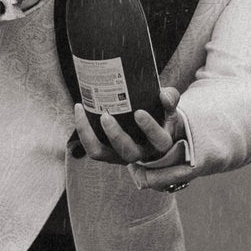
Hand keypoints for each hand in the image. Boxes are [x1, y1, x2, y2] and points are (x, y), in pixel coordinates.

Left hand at [72, 87, 188, 177]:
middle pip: (130, 153)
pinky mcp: (107, 153)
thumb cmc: (160, 114)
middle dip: (115, 135)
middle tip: (106, 115)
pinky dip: (83, 132)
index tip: (139, 112)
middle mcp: (142, 154)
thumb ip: (170, 98)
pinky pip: (92, 148)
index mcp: (161, 142)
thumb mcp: (169, 106)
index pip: (159, 141)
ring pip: (103, 154)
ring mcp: (122, 156)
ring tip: (83, 112)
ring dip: (91, 136)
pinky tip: (80, 109)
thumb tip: (163, 94)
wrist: (152, 127)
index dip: (149, 128)